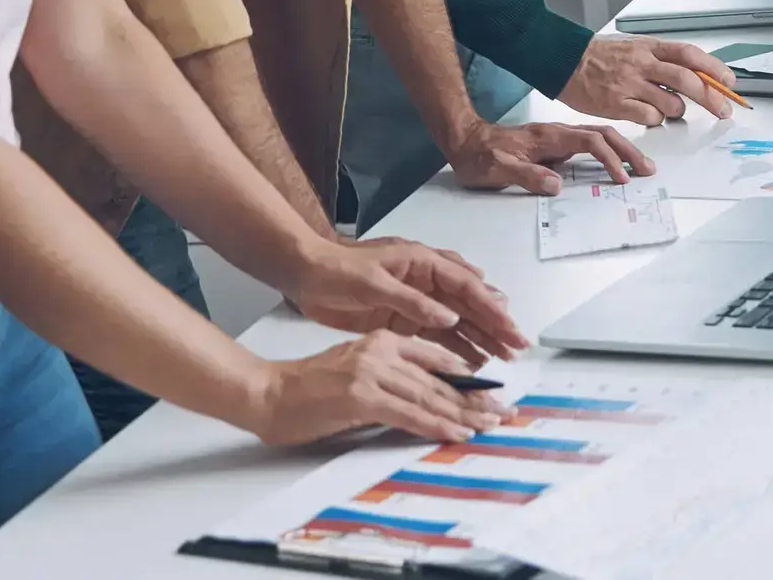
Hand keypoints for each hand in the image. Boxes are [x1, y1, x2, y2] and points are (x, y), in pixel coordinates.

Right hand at [243, 330, 506, 445]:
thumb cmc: (307, 388)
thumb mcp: (357, 372)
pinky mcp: (361, 396)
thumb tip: (426, 400)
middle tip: (503, 411)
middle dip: (475, 398)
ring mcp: (372, 372)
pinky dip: (436, 424)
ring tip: (489, 423)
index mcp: (382, 340)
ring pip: (430, 394)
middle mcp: (381, 350)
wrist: (268, 394)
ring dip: (464, 413)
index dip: (468, 377)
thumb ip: (391, 380)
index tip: (491, 392)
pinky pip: (409, 412)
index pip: (437, 359)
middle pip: (439, 378)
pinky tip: (456, 431)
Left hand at [288, 236, 528, 367]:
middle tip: (517, 347)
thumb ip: (413, 301)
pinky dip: (455, 348)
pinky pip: (437, 335)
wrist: (305, 274)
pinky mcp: (405, 319)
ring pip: (458, 321)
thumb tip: (451, 319)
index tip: (510, 328)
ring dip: (480, 338)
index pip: (467, 286)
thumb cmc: (337, 270)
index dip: (491, 308)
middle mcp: (427, 281)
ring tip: (502, 359)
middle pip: (470, 304)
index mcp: (424, 262)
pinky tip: (470, 362)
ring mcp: (418, 301)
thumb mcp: (373, 282)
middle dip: (495, 325)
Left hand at [449, 120, 654, 194]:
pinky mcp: (555, 147)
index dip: (608, 158)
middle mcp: (557, 134)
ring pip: (598, 138)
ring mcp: (557, 139)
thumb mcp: (497, 169)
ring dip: (622, 150)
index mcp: (548, 137)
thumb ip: (527, 175)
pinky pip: (589, 146)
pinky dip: (608, 153)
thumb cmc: (479, 156)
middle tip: (648, 169)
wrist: (465, 141)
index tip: (621, 178)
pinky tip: (615, 164)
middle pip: (602, 135)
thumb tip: (557, 184)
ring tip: (640, 167)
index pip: (588, 142)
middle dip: (628, 151)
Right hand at [559, 36, 737, 125]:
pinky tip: (646, 113)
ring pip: (671, 104)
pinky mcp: (617, 104)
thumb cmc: (602, 55)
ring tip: (667, 108)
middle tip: (722, 110)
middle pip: (688, 81)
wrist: (565, 59)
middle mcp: (643, 64)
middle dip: (711, 98)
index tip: (729, 82)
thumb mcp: (636, 47)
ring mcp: (630, 84)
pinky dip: (655, 119)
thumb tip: (697, 75)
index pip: (690, 55)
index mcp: (650, 47)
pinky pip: (649, 117)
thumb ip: (664, 60)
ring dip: (677, 111)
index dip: (714, 69)